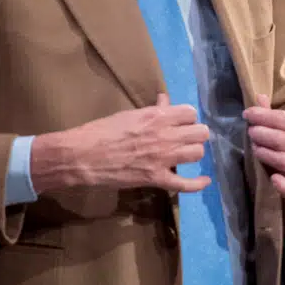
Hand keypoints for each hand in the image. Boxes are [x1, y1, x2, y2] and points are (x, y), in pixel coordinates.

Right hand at [33, 93, 211, 193]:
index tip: (181, 123)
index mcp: (157, 116)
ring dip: (193, 153)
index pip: (191, 113)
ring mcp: (163, 158)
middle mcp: (165, 135)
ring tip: (185, 154)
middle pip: (200, 133)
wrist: (80, 156)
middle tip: (185, 139)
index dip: (188, 118)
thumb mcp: (128, 115)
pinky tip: (204, 181)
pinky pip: (186, 184)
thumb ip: (152, 110)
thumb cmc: (100, 131)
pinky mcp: (156, 178)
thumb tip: (165, 100)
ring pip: (197, 153)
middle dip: (195, 135)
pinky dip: (198, 184)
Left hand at [245, 95, 284, 202]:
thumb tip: (259, 97)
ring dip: (266, 154)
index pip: (284, 120)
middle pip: (281, 140)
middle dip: (263, 134)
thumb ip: (278, 115)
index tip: (247, 114)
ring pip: (283, 161)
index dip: (264, 115)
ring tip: (255, 148)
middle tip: (250, 131)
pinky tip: (274, 179)